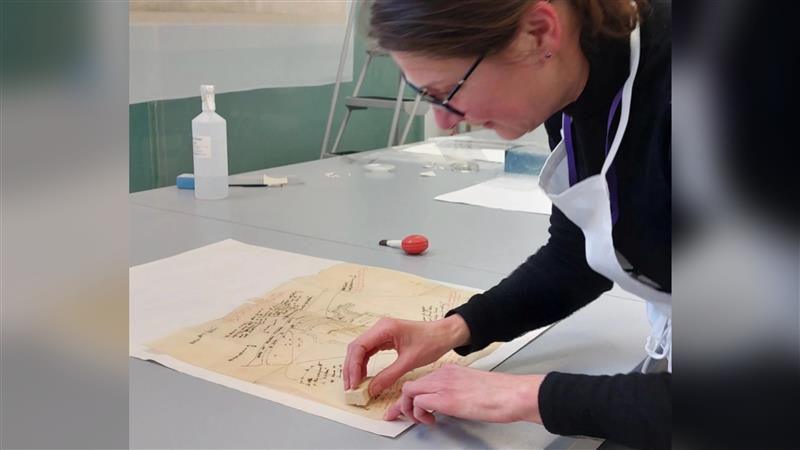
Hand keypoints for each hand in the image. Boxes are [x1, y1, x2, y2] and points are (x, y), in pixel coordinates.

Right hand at [343, 315, 470, 396]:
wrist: (445, 334)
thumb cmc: (431, 342)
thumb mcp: (409, 362)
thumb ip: (389, 376)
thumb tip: (372, 389)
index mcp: (385, 328)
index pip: (359, 347)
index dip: (353, 367)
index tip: (353, 383)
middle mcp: (380, 327)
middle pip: (356, 348)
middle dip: (351, 368)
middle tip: (350, 387)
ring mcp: (381, 332)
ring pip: (360, 349)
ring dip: (355, 366)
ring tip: (355, 384)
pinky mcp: (385, 337)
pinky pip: (369, 350)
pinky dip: (364, 363)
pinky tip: (364, 376)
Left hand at [384, 364, 544, 424]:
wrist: (512, 394)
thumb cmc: (500, 394)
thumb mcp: (472, 388)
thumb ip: (456, 392)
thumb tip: (446, 406)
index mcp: (450, 371)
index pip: (422, 381)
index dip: (410, 396)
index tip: (403, 407)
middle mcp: (443, 374)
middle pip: (410, 385)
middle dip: (401, 403)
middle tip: (399, 416)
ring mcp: (443, 385)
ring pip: (409, 392)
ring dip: (408, 409)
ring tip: (421, 420)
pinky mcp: (446, 399)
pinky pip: (418, 403)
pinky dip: (418, 414)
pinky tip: (431, 421)